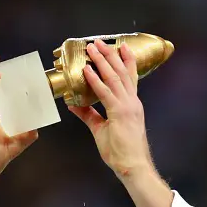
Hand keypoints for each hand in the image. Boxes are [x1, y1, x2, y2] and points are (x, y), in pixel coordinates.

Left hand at [69, 39, 154, 179]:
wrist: (133, 165)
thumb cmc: (122, 151)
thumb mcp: (102, 129)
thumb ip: (89, 115)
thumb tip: (74, 105)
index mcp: (131, 105)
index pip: (129, 78)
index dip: (125, 61)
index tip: (120, 47)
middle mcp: (132, 102)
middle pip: (121, 72)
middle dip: (110, 55)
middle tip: (99, 41)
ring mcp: (127, 106)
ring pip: (114, 77)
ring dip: (102, 61)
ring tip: (93, 48)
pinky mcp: (120, 113)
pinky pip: (105, 92)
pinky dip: (95, 80)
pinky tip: (87, 70)